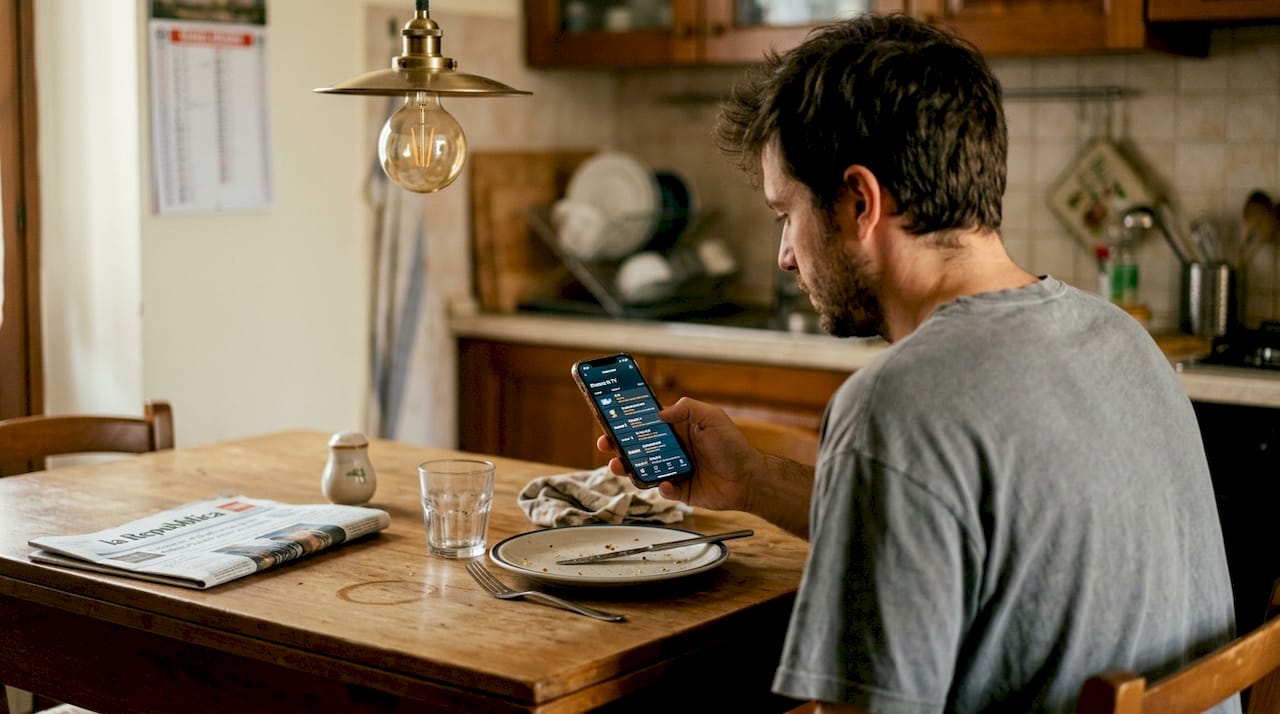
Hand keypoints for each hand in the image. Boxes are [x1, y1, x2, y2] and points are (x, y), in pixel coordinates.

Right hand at [596, 397, 761, 511]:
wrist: (749, 479)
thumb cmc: (733, 446)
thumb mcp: (711, 417)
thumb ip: (686, 409)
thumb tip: (659, 413)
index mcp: (677, 429)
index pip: (646, 424)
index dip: (628, 422)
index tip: (610, 419)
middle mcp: (672, 450)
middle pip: (637, 448)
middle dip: (617, 446)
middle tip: (605, 444)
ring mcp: (673, 470)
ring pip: (642, 470)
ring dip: (628, 468)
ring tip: (619, 466)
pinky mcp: (679, 491)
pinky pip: (662, 490)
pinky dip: (661, 488)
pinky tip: (666, 484)